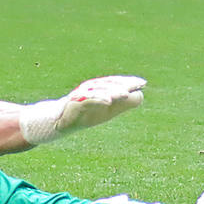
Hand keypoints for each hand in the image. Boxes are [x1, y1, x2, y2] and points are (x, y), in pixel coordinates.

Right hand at [18, 76, 146, 144]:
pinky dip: (99, 99)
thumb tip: (141, 96)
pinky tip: (109, 102)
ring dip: (113, 91)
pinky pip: (88, 100)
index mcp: (101, 89)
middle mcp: (92, 88)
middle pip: (109, 84)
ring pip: (100, 90)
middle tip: (137, 85)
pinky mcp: (76, 102)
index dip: (129, 82)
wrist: (61, 121)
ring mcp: (83, 94)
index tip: (142, 83)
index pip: (116, 83)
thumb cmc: (87, 114)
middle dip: (123, 84)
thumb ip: (123, 104)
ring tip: (125, 94)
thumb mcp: (108, 111)